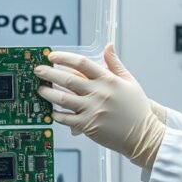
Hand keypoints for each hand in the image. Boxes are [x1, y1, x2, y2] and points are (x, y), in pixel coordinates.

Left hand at [35, 44, 165, 167]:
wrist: (143, 135)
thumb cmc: (136, 108)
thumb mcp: (129, 82)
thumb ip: (115, 64)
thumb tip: (108, 46)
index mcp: (108, 80)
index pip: (82, 63)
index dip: (65, 57)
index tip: (52, 56)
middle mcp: (99, 93)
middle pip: (68, 79)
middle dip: (50, 73)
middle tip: (38, 70)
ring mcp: (92, 110)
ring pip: (63, 98)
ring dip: (48, 93)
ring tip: (40, 89)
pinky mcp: (88, 126)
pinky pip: (66, 119)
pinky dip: (56, 114)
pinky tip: (50, 111)